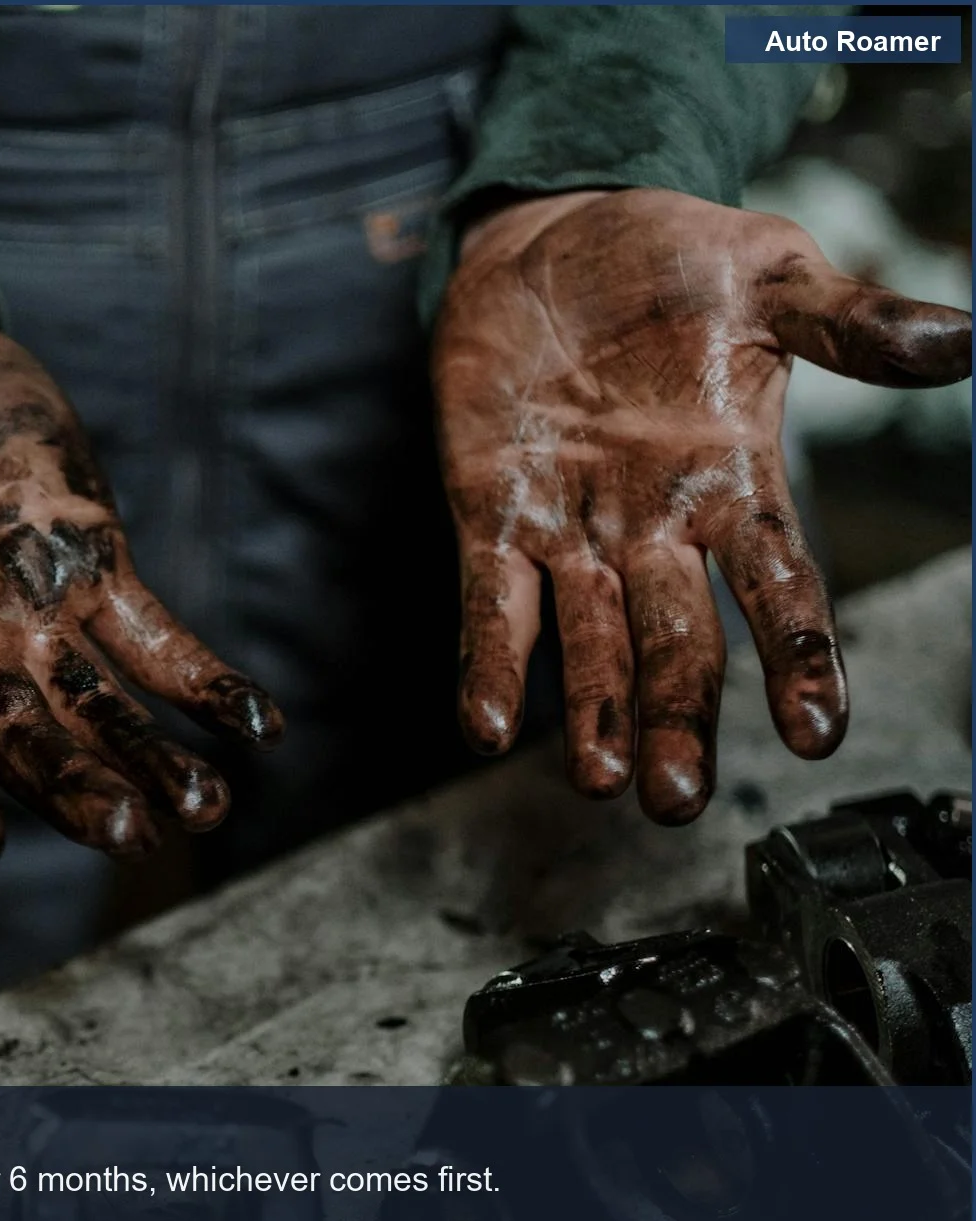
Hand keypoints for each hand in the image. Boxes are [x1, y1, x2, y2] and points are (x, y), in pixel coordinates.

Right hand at [0, 251, 282, 867]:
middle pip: (18, 734)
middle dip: (71, 783)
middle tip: (127, 833)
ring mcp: (29, 606)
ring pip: (96, 704)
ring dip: (148, 756)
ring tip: (206, 809)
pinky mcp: (92, 562)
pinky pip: (155, 637)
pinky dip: (200, 681)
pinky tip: (256, 728)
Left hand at [434, 189, 970, 823]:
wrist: (552, 232)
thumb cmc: (670, 260)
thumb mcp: (770, 277)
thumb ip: (849, 322)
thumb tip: (961, 340)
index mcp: (735, 481)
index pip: (779, 587)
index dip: (799, 660)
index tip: (818, 733)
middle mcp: (657, 527)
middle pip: (678, 642)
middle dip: (679, 717)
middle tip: (678, 798)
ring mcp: (572, 529)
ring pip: (589, 643)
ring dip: (596, 713)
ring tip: (602, 782)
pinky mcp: (492, 516)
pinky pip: (491, 603)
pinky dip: (491, 662)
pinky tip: (483, 724)